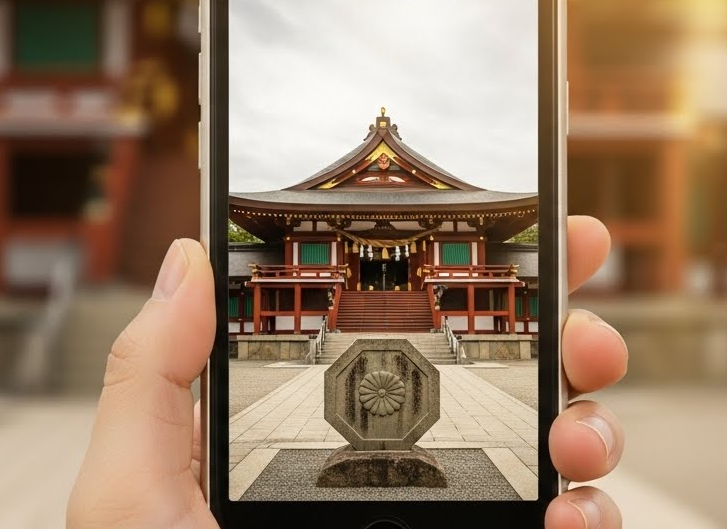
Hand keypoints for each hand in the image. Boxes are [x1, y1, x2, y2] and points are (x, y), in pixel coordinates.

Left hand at [67, 217, 629, 528]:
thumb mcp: (133, 494)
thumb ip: (153, 375)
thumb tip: (186, 258)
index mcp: (318, 424)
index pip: (401, 325)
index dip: (465, 272)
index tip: (522, 227)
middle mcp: (393, 467)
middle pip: (501, 374)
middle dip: (562, 331)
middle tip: (580, 323)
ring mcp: (449, 521)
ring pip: (552, 448)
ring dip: (588, 422)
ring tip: (576, 433)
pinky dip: (592, 515)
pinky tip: (571, 513)